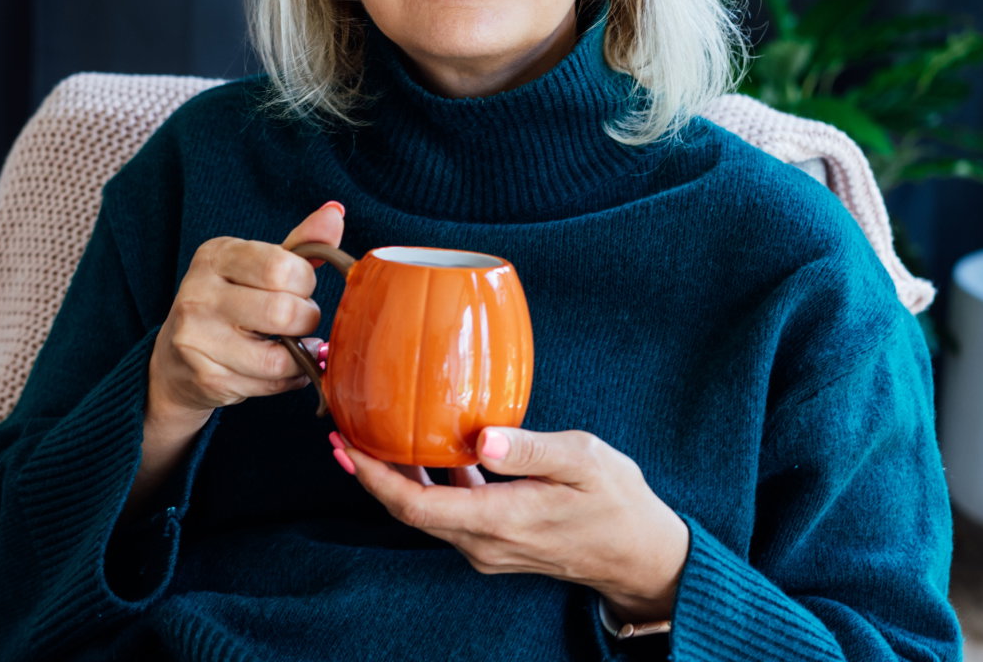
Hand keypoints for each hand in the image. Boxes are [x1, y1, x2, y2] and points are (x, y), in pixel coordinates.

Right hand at [146, 201, 344, 424]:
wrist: (174, 361)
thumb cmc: (228, 304)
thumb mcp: (256, 266)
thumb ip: (299, 244)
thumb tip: (335, 213)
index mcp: (215, 256)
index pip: (281, 267)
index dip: (305, 282)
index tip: (299, 287)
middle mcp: (198, 294)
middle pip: (283, 311)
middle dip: (305, 319)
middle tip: (298, 320)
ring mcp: (198, 338)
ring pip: (278, 357)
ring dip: (299, 355)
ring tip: (292, 346)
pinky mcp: (208, 378)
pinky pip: (270, 383)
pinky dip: (289, 379)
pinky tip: (281, 369)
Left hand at [335, 426, 690, 622]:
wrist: (641, 554)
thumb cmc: (618, 502)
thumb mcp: (585, 461)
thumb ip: (532, 449)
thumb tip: (484, 438)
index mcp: (500, 520)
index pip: (416, 506)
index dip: (373, 478)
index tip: (345, 445)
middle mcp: (484, 541)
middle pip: (408, 510)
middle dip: (370, 473)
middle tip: (341, 428)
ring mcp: (487, 546)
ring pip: (426, 511)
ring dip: (394, 477)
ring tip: (368, 434)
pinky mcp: (495, 540)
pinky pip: (447, 512)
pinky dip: (426, 482)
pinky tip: (421, 450)